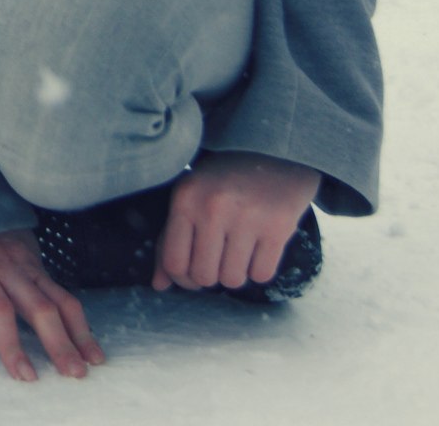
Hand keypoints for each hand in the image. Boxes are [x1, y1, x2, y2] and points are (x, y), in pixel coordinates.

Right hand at [0, 227, 104, 381]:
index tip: (95, 360)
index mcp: (26, 263)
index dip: (81, 331)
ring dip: (14, 346)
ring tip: (26, 376)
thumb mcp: (14, 243)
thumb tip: (56, 305)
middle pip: (40, 307)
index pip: (62, 300)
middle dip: (60, 343)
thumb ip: (31, 272)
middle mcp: (6, 267)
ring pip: (0, 310)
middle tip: (75, 373)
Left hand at [152, 152, 320, 291]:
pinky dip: (259, 269)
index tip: (192, 272)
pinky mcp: (278, 227)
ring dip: (235, 273)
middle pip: (204, 277)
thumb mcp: (190, 197)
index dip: (182, 278)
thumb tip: (159, 286)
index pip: (174, 262)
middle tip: (218, 261)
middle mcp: (213, 208)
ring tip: (238, 251)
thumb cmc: (223, 180)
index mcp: (185, 199)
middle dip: (210, 276)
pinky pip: (262, 274)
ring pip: (233, 280)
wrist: (273, 151)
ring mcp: (247, 218)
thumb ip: (170, 240)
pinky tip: (258, 248)